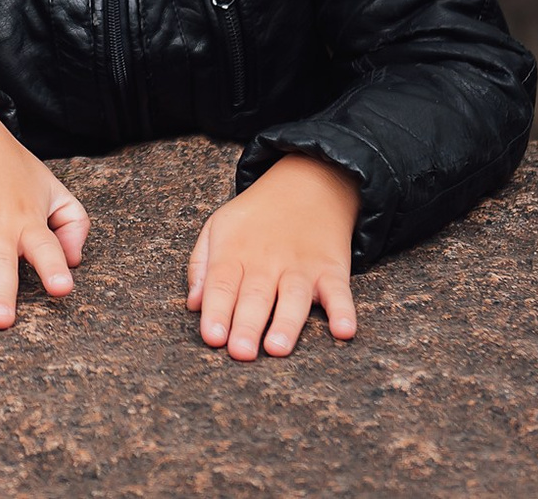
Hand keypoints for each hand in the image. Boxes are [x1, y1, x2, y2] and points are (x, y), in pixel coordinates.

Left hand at [188, 153, 359, 359]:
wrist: (306, 184)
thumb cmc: (254, 218)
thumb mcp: (217, 227)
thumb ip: (201, 266)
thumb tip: (193, 305)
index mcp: (234, 253)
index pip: (221, 284)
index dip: (216, 311)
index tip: (212, 337)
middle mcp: (267, 262)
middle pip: (255, 296)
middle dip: (246, 325)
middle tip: (240, 353)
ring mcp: (301, 266)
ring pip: (293, 298)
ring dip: (286, 323)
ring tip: (277, 348)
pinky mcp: (331, 270)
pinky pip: (339, 292)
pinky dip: (343, 310)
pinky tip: (344, 330)